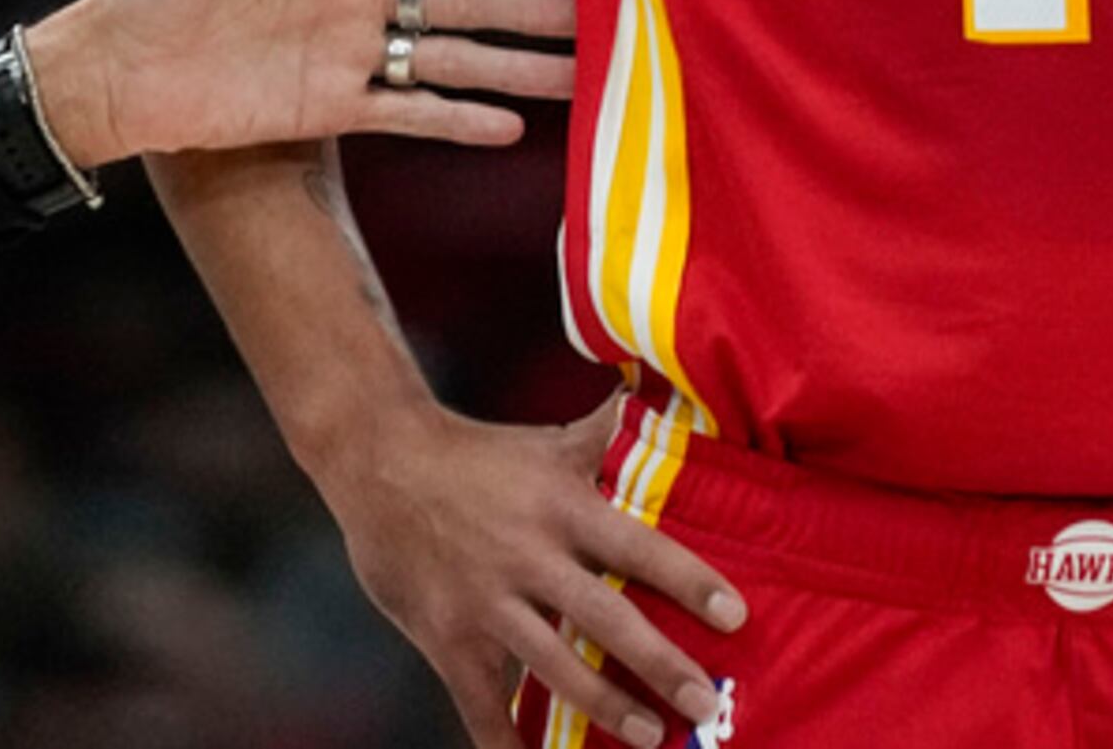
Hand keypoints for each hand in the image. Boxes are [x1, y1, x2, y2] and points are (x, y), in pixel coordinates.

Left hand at [22, 0, 572, 164]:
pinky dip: (458, 120)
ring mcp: (347, 54)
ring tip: (580, 71)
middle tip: (600, 4)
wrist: (117, 60)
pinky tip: (514, 127)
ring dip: (515, 66)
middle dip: (529, 1)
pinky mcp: (328, 107)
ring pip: (451, 59)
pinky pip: (407, 113)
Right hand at [317, 393, 744, 748]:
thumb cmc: (478, 454)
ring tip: (653, 736)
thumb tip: (675, 399)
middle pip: (604, 617)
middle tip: (707, 704)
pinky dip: (506, 742)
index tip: (736, 614)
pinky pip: (481, 702)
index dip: (688, 580)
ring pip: (554, 666)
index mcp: (559, 505)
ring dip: (607, 707)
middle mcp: (526, 554)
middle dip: (660, 665)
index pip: (637, 545)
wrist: (376, 458)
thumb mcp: (548, 445)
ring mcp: (484, 600)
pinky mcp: (447, 635)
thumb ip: (610, 438)